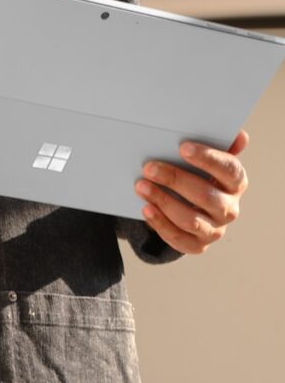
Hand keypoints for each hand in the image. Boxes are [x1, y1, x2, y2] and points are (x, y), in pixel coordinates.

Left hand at [134, 131, 248, 253]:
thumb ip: (220, 147)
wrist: (193, 210)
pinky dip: (160, 223)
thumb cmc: (201, 179)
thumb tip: (240, 136)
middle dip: (175, 180)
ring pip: (190, 219)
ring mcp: (215, 230)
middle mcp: (229, 209)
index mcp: (237, 184)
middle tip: (150, 168)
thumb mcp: (209, 162)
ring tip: (142, 187)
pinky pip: (178, 237)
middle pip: (204, 195)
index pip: (229, 169)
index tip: (183, 148)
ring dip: (163, 201)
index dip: (208, 158)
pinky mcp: (197, 246)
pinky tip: (147, 208)